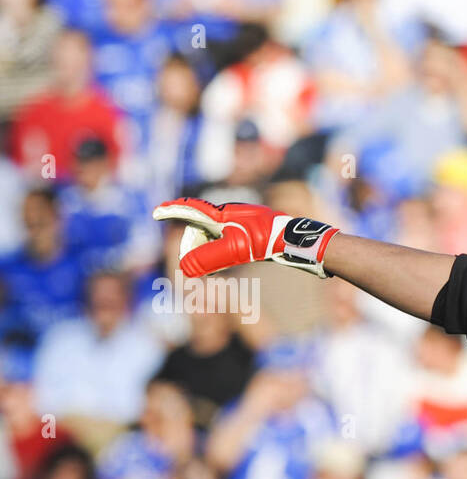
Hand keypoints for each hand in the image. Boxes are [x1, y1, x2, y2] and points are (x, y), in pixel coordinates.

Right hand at [152, 198, 339, 278]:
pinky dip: (222, 249)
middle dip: (193, 240)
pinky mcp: (255, 230)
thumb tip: (185, 268)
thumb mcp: (234, 250)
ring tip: (208, 264)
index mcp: (222, 214)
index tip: (157, 212)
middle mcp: (231, 213)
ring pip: (217, 233)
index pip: (191, 209)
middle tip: (191, 260)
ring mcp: (244, 221)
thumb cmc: (266, 241)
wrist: (298, 239)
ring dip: (209, 248)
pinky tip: (228, 259)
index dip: (173, 211)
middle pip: (202, 224)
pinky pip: (230, 238)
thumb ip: (208, 258)